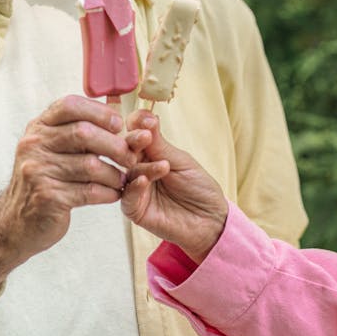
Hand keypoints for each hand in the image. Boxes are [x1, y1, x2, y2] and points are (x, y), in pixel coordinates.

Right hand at [0, 95, 136, 297]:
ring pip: (90, 165)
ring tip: (123, 180)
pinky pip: (89, 191)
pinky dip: (108, 193)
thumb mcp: (51, 147)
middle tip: (131, 157)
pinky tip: (114, 194)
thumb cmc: (44, 179)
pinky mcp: (47, 197)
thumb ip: (77, 128)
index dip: (99, 112)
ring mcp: (38, 171)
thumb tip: (115, 104)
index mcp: (39, 127)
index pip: (69, 105)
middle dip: (115, 145)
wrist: (15, 221)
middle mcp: (34, 145)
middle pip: (84, 133)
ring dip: (115, 174)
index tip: (118, 124)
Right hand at [121, 110, 227, 263]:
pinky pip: (127, 198)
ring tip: (162, 166)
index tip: (145, 120)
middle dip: (133, 142)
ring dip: (142, 166)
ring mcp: (136, 190)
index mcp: (150, 153)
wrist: (211, 220)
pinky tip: (144, 180)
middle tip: (145, 137)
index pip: (135, 134)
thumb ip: (160, 144)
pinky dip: (135, 188)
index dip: (137, 125)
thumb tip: (146, 116)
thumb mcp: (181, 161)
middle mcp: (138, 169)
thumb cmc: (199, 187)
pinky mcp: (135, 210)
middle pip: (126, 151)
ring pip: (127, 173)